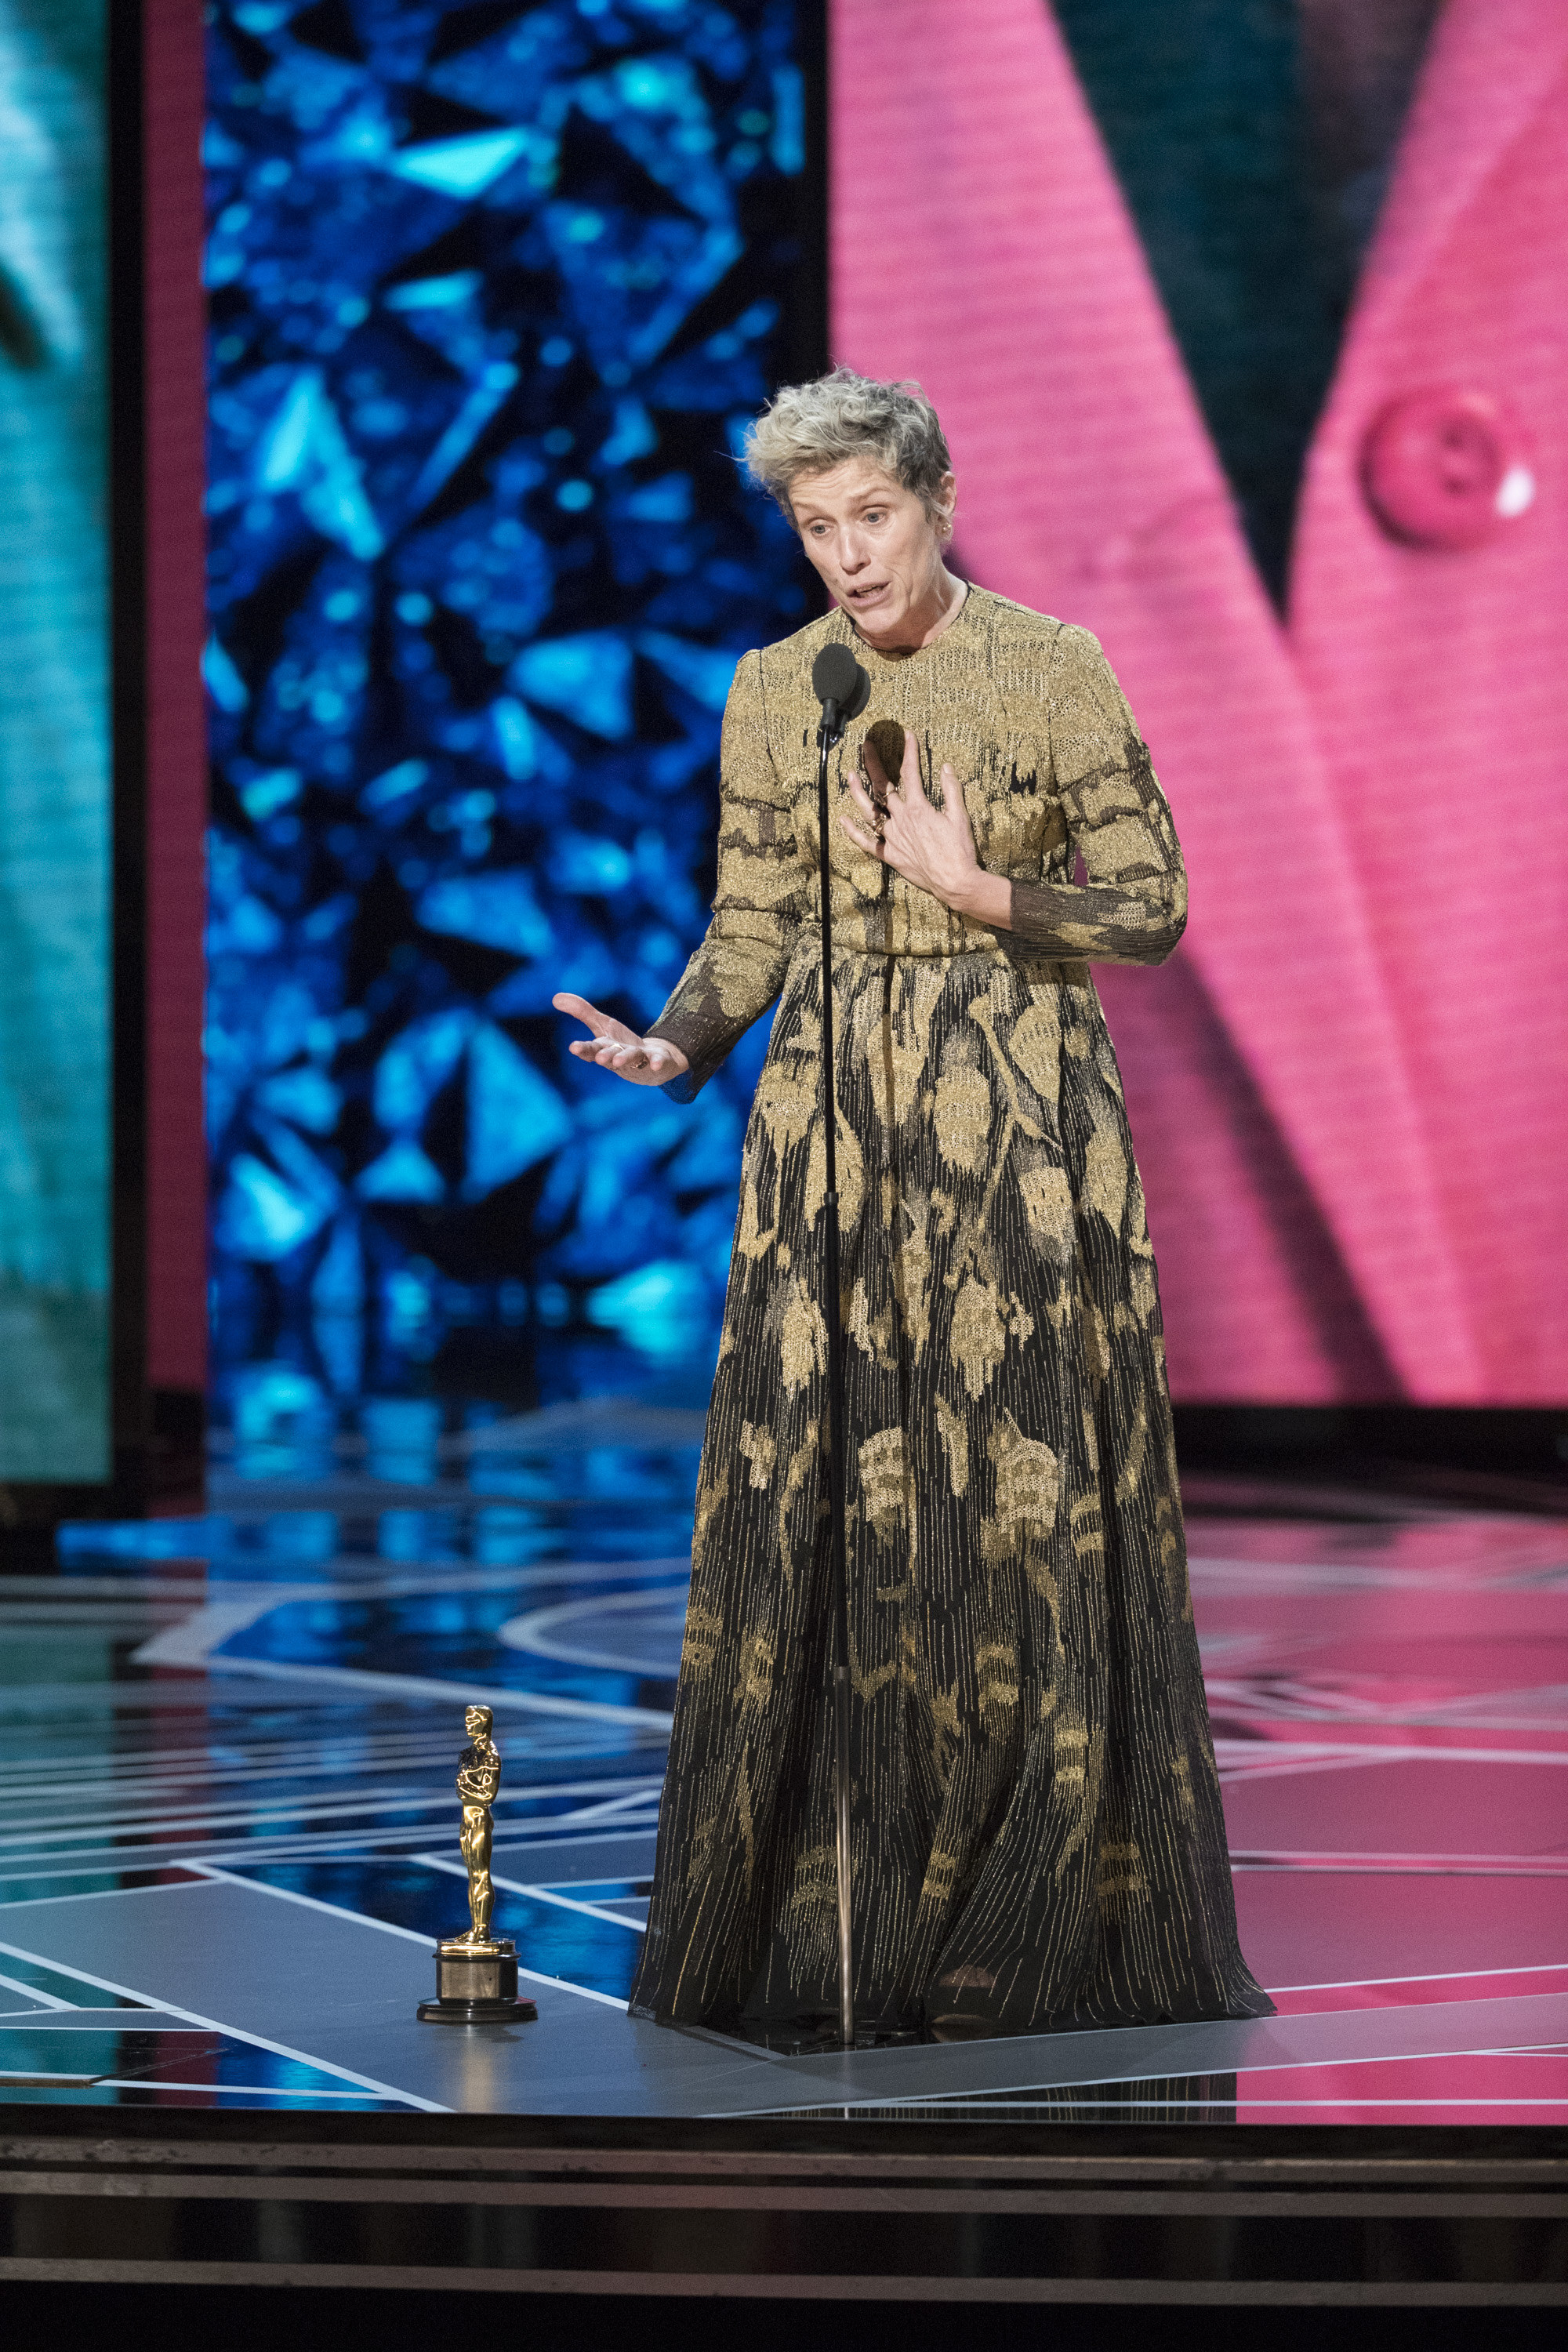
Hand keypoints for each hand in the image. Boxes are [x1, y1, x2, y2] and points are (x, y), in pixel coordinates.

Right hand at [554, 993, 689, 1084]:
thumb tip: (555, 997)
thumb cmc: (621, 1045)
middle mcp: (620, 1057)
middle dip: (606, 1056)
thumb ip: (582, 1012)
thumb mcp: (602, 1025)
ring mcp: (640, 1061)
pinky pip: (658, 1062)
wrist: (651, 1062)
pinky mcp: (658, 1061)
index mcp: (605, 1049)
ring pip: (632, 1059)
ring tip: (618, 1060)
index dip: (583, 1049)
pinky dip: (658, 1063)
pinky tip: (657, 1064)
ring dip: (625, 1059)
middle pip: (611, 1056)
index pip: (592, 1049)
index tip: (573, 1047)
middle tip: (600, 1058)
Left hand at [840, 730, 1009, 926]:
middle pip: (883, 787)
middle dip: (874, 764)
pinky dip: (853, 832)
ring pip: (869, 811)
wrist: (955, 882)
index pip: (911, 773)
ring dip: (858, 792)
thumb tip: (946, 767)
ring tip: (850, 776)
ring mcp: (893, 838)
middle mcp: (901, 820)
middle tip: (866, 747)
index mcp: (919, 808)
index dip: (909, 751)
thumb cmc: (960, 850)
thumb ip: (952, 790)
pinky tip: (842, 820)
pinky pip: (867, 843)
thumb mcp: (960, 816)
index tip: (906, 734)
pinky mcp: (890, 856)